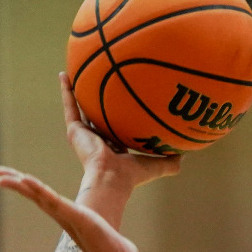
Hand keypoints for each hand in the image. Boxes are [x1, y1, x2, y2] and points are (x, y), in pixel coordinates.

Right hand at [0, 167, 138, 251]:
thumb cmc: (110, 248)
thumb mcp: (99, 230)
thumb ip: (98, 227)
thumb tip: (112, 236)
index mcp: (64, 213)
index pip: (40, 195)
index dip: (25, 185)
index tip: (8, 177)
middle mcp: (61, 213)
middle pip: (33, 193)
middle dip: (14, 182)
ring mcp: (65, 214)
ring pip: (38, 195)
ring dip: (19, 184)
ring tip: (1, 177)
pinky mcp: (73, 215)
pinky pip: (52, 199)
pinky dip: (38, 189)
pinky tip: (25, 179)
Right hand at [62, 72, 180, 189]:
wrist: (111, 179)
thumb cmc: (133, 175)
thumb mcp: (157, 165)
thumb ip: (171, 160)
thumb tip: (187, 154)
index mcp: (112, 147)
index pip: (114, 128)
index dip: (117, 115)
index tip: (121, 103)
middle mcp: (96, 140)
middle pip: (95, 115)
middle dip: (95, 101)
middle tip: (97, 81)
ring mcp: (84, 135)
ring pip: (79, 107)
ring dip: (76, 91)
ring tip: (74, 72)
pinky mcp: (74, 130)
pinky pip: (70, 105)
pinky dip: (66, 90)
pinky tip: (64, 74)